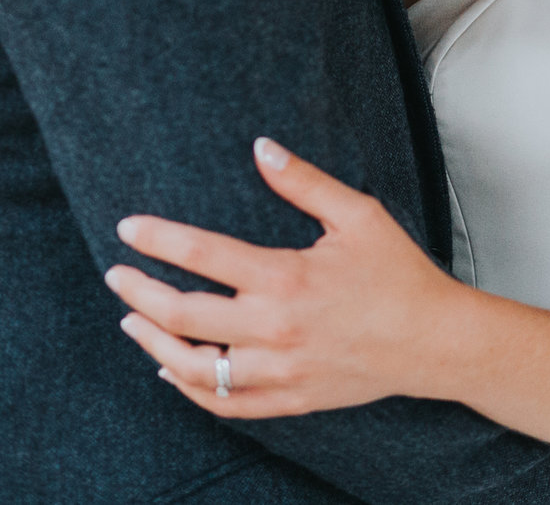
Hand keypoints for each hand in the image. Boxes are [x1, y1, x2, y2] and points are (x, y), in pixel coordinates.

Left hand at [106, 137, 465, 417]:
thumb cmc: (399, 273)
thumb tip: (261, 146)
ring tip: (132, 321)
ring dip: (153, 344)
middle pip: (182, 314)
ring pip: (193, 368)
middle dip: (138, 292)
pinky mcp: (287, 399)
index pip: (201, 255)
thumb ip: (304, 182)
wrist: (434, 341)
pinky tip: (170, 369)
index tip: (127, 228)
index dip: (157, 238)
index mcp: (286, 277)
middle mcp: (274, 328)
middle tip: (116, 275)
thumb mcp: (359, 215)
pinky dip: (190, 389)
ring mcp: (278, 370)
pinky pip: (223, 403)